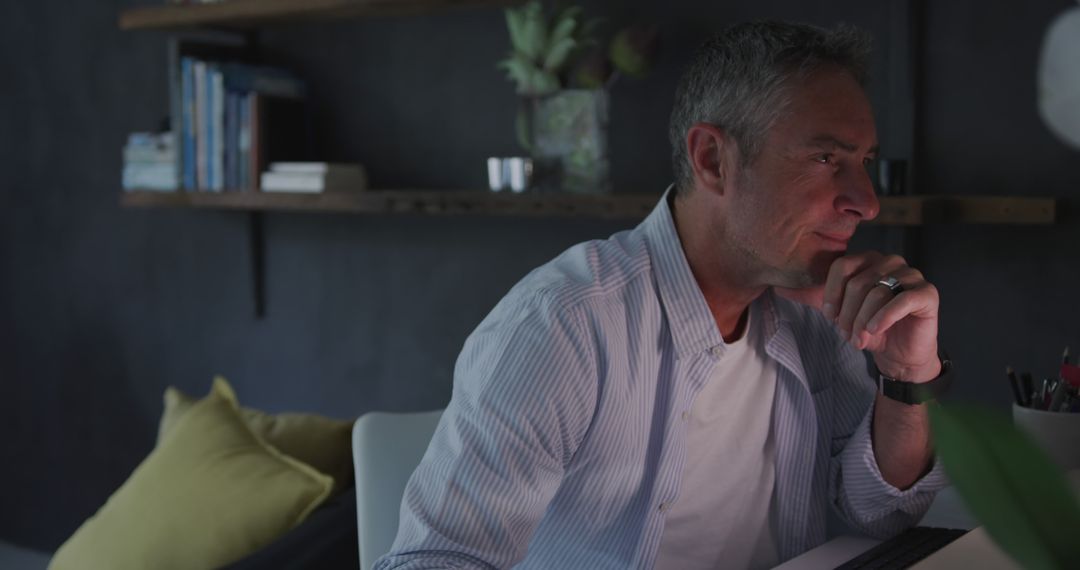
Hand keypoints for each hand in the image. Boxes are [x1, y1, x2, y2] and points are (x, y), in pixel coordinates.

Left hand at [820, 252, 940, 381]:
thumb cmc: (867, 327)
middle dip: (847, 314)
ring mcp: (911, 275)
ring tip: (859, 339)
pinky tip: (875, 331)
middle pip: (858, 282)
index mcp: (867, 259)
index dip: (832, 294)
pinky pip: (902, 301)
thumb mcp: (835, 311)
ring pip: (877, 293)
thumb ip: (810, 296)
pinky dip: (883, 318)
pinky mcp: (927, 293)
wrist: (897, 353)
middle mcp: (890, 261)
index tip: (829, 317)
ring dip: (862, 321)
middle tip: (846, 334)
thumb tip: (777, 287)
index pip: (841, 266)